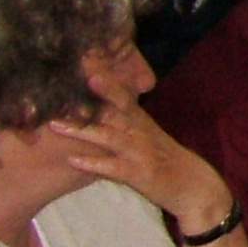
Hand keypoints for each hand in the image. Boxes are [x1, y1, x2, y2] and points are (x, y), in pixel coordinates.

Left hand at [55, 76, 235, 236]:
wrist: (193, 186)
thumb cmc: (164, 160)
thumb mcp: (145, 134)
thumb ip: (123, 120)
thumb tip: (95, 108)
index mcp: (140, 120)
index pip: (120, 93)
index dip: (103, 78)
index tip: (82, 61)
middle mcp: (140, 131)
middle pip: (115, 106)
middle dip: (94, 92)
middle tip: (69, 79)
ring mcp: (139, 151)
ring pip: (107, 136)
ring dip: (80, 129)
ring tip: (54, 124)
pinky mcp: (139, 173)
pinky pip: (113, 167)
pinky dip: (93, 163)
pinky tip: (73, 160)